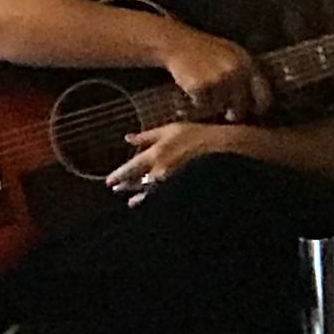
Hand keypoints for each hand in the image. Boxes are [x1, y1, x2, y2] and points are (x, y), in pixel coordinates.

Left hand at [106, 122, 232, 205]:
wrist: (224, 149)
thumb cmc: (197, 135)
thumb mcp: (171, 129)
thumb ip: (147, 135)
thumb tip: (127, 138)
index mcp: (156, 153)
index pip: (131, 167)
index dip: (118, 175)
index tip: (108, 181)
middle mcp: (160, 170)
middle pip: (136, 182)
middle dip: (124, 186)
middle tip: (114, 189)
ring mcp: (171, 183)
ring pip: (147, 193)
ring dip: (136, 195)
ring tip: (129, 201)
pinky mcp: (180, 189)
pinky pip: (162, 199)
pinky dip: (151, 201)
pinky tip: (146, 204)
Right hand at [159, 27, 271, 121]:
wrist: (178, 43)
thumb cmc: (206, 50)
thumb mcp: (232, 54)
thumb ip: (247, 71)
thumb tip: (260, 99)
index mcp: (247, 63)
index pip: (263, 94)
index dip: (260, 108)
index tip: (255, 114)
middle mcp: (235, 72)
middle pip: (240, 106)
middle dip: (235, 113)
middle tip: (230, 114)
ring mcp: (217, 79)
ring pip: (220, 107)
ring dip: (213, 105)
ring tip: (207, 92)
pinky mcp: (200, 87)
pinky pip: (203, 105)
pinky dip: (198, 101)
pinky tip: (195, 89)